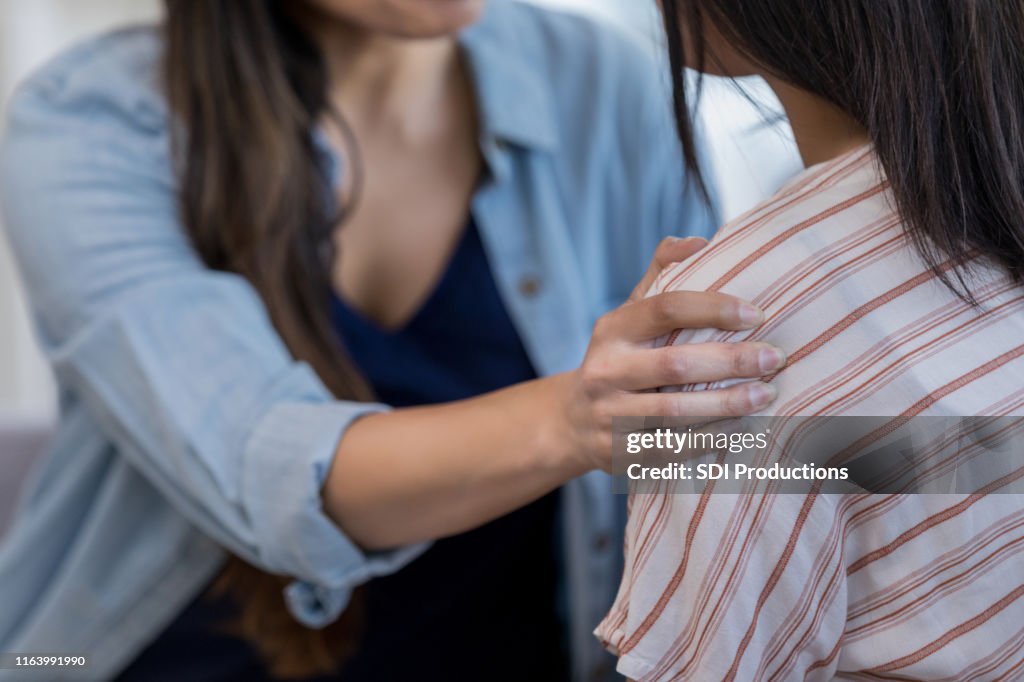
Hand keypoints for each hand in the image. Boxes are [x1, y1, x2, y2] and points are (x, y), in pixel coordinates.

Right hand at [559, 237, 785, 470]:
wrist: (572, 421)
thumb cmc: (619, 358)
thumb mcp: (629, 314)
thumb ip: (661, 275)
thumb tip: (698, 241)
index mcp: (612, 330)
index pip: (664, 309)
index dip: (713, 308)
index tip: (757, 314)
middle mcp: (606, 371)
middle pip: (674, 364)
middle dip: (731, 361)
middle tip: (775, 358)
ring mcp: (610, 415)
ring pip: (675, 412)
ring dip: (728, 404)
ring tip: (767, 394)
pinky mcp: (621, 453)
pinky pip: (673, 447)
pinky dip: (711, 437)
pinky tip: (742, 426)